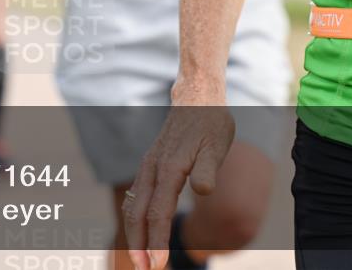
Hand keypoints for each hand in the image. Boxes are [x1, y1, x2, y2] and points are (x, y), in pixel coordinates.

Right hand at [124, 85, 234, 269]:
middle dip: (139, 246)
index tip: (157, 266)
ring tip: (141, 259)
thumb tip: (203, 190)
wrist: (196, 99)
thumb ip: (208, 169)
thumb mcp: (216, 145)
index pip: (158, 213)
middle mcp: (153, 169)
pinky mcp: (150, 166)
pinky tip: (141, 232)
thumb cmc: (210, 124)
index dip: (157, 242)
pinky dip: (135, 219)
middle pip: (138, 214)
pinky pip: (137, 197)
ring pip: (134, 206)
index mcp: (168, 169)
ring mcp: (149, 167)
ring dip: (135, 235)